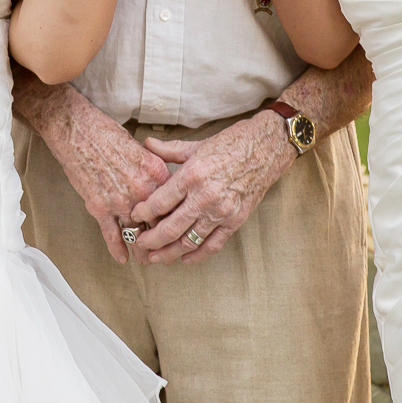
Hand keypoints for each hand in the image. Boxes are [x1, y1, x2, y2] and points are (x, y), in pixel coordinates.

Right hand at [41, 102, 170, 263]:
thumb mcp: (141, 148)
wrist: (77, 131)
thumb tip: (161, 183)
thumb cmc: (107, 134)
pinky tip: (122, 258)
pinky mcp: (99, 207)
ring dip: (142, 249)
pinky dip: (117, 248)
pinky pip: (112, 234)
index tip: (180, 226)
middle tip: (167, 250)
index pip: (174, 202)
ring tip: (147, 259)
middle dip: (163, 239)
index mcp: (156, 172)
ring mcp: (120, 201)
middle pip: (159, 222)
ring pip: (137, 233)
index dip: (178, 217)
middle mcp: (141, 190)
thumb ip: (153, 169)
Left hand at [129, 111, 296, 264]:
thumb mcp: (196, 144)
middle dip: (150, 240)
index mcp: (192, 175)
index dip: (142, 213)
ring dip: (169, 253)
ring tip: (156, 258)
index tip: (134, 217)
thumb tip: (146, 144)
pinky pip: (212, 245)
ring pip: (189, 241)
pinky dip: (196, 256)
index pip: (159, 203)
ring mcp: (221, 211)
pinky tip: (184, 259)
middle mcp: (205, 197)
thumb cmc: (232, 143)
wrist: (267, 148)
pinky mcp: (235, 220)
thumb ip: (169, 149)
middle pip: (170, 228)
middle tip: (139, 244)